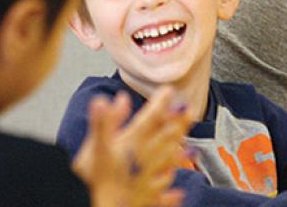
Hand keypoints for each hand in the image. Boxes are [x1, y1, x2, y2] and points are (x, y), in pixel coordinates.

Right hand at [73, 86, 192, 206]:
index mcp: (133, 144)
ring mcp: (148, 181)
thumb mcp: (95, 147)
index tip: (170, 90)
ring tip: (192, 148)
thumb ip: (104, 122)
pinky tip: (178, 194)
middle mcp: (145, 160)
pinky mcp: (146, 201)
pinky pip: (163, 196)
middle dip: (179, 123)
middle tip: (190, 110)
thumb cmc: (94, 182)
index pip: (151, 118)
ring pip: (169, 163)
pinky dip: (171, 194)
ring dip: (180, 153)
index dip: (161, 103)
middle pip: (167, 138)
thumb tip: (103, 100)